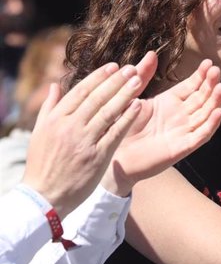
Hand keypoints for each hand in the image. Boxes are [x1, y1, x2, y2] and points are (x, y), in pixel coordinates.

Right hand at [22, 61, 146, 216]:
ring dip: (125, 94)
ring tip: (138, 80)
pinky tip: (138, 105)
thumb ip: (49, 108)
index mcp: (56, 119)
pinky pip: (115, 132)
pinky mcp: (97, 156)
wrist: (44, 196)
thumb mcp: (39, 133)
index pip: (81, 91)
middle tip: (131, 68)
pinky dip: (127, 118)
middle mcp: (70, 126)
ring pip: (108, 111)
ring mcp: (84, 141)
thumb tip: (55, 85)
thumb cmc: (42, 164)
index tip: (113, 66)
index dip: (99, 77)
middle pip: (97, 98)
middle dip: (116, 81)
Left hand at [102, 56, 220, 195]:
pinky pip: (201, 136)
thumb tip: (151, 53)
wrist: (113, 155)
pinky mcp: (182, 148)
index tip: (209, 63)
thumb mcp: (132, 96)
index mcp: (169, 102)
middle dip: (211, 84)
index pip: (191, 86)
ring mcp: (183, 132)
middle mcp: (180, 116)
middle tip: (217, 71)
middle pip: (202, 98)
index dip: (201, 76)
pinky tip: (218, 112)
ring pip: (206, 115)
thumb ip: (143, 76)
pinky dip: (211, 125)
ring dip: (215, 101)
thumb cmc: (121, 126)